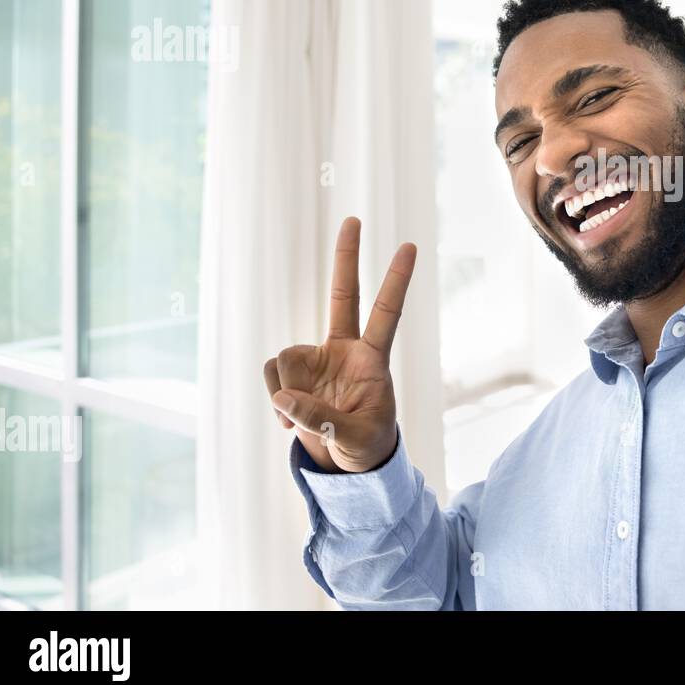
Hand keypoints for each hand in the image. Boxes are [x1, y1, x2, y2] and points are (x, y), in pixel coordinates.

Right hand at [264, 217, 415, 472]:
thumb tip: (284, 397)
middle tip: (352, 219)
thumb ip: (321, 419)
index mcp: (372, 360)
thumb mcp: (354, 439)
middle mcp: (344, 351)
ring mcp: (316, 360)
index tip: (410, 245)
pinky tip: (287, 421)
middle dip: (345, 259)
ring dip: (287, 392)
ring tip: (299, 422)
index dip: (396, 281)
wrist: (347, 464)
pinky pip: (274, 377)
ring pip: (288, 357)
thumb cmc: (365, 446)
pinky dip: (276, 401)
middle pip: (343, 297)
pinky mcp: (293, 376)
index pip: (386, 313)